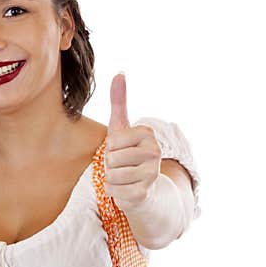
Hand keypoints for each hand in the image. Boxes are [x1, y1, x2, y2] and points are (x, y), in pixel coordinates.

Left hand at [104, 74, 161, 211]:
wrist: (143, 189)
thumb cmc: (127, 155)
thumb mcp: (121, 128)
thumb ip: (119, 102)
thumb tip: (119, 73)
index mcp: (148, 133)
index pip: (112, 141)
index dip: (110, 148)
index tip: (122, 150)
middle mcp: (155, 152)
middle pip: (111, 158)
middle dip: (110, 164)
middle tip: (122, 165)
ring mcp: (152, 173)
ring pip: (111, 174)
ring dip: (111, 178)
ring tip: (124, 176)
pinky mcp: (144, 193)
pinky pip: (113, 190)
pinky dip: (114, 191)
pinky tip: (126, 189)